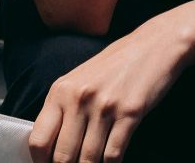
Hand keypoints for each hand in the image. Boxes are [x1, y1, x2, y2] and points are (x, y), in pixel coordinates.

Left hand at [28, 18, 189, 162]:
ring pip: (88, 159)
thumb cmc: (117, 63)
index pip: (38, 140)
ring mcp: (105, 106)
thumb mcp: (80, 79)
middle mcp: (79, 98)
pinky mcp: (130, 112)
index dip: (41, 162)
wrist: (156, 44)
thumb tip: (51, 146)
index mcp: (61, 91)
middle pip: (62, 155)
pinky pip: (113, 153)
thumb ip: (63, 108)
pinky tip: (112, 162)